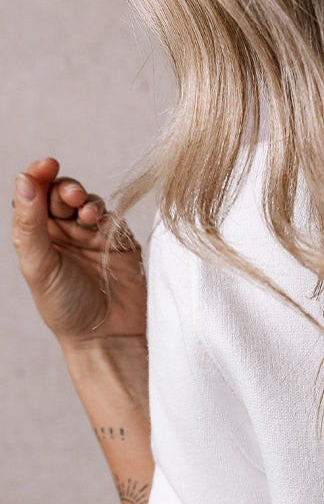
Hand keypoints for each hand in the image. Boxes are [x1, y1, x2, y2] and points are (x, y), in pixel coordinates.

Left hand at [10, 157, 146, 346]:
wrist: (107, 337)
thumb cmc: (66, 309)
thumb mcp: (38, 265)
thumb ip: (29, 223)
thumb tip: (24, 180)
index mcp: (38, 238)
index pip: (34, 196)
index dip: (38, 177)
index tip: (46, 165)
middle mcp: (64, 234)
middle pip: (60, 194)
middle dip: (64, 189)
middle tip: (69, 197)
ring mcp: (92, 237)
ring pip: (87, 202)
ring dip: (84, 200)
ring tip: (86, 213)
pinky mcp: (119, 243)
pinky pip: (113, 217)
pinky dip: (106, 214)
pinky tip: (100, 222)